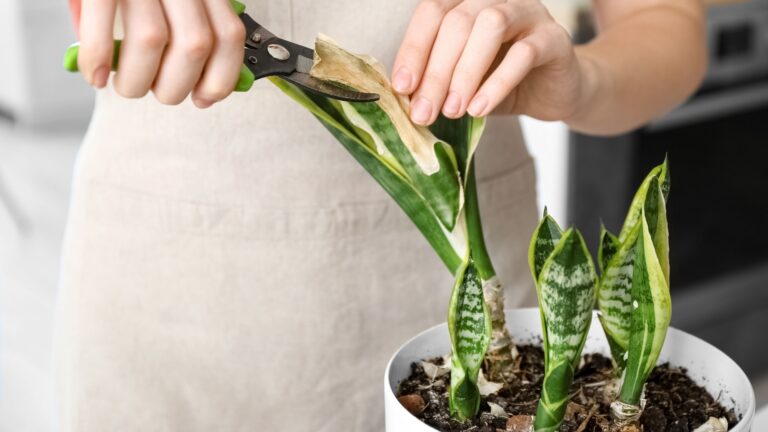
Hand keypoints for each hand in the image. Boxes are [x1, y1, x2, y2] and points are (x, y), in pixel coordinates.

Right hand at [76, 0, 244, 107]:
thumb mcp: (173, 2)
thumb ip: (187, 37)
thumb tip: (202, 92)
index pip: (228, 36)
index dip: (220, 77)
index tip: (204, 98)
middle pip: (194, 45)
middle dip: (175, 87)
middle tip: (159, 92)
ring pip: (153, 39)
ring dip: (137, 80)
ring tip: (126, 85)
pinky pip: (102, 19)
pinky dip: (99, 56)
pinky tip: (97, 75)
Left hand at [392, 0, 583, 124]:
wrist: (553, 93)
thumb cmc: (501, 83)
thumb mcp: (462, 84)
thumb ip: (438, 83)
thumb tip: (407, 100)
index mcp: (468, 2)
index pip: (433, 12)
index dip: (413, 49)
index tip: (402, 87)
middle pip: (457, 21)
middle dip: (436, 71)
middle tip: (424, 112)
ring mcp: (528, 12)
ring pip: (491, 26)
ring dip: (465, 72)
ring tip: (453, 111)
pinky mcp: (554, 37)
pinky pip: (524, 52)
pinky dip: (498, 83)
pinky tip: (480, 109)